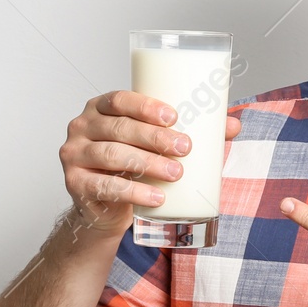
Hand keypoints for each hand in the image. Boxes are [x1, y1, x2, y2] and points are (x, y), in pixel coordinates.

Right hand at [60, 91, 241, 237]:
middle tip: (185, 148)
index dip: (145, 105)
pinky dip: (133, 192)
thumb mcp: (156, 145)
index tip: (173, 116)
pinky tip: (156, 197)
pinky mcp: (75, 184)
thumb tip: (233, 125)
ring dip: (147, 163)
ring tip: (175, 173)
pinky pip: (105, 186)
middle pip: (119, 128)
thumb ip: (190, 131)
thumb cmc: (131, 167)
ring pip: (112, 155)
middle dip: (155, 138)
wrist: (104, 207)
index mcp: (100, 108)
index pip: (119, 99)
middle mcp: (82, 127)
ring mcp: (74, 155)